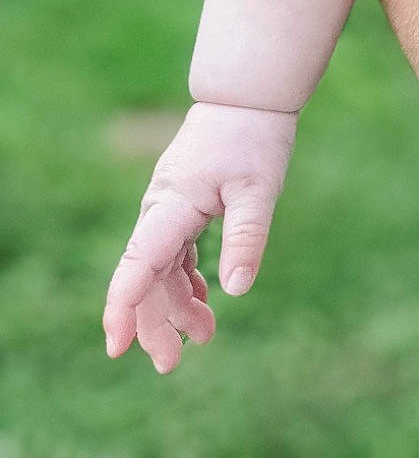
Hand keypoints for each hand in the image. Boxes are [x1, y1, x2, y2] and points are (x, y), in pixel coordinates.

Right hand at [103, 101, 296, 372]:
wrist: (248, 96)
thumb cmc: (253, 136)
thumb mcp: (259, 187)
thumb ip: (246, 235)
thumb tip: (237, 289)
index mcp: (172, 204)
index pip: (140, 261)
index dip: (125, 304)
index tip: (116, 344)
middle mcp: (161, 209)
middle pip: (147, 277)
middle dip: (153, 323)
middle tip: (171, 364)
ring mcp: (169, 208)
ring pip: (160, 268)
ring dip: (175, 305)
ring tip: (204, 335)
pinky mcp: (183, 206)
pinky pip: (174, 253)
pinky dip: (185, 280)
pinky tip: (202, 301)